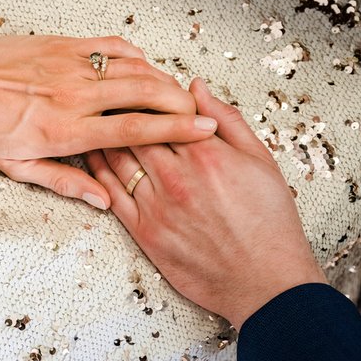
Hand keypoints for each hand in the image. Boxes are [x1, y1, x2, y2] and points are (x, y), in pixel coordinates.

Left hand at [0, 0, 217, 208]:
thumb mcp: (16, 166)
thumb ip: (64, 182)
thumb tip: (101, 200)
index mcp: (66, 131)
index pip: (135, 130)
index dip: (176, 131)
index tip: (204, 131)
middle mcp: (75, 95)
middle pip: (146, 94)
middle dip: (181, 103)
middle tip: (201, 113)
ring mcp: (72, 65)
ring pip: (135, 68)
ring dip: (163, 80)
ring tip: (178, 95)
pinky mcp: (66, 44)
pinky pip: (112, 45)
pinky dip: (136, 55)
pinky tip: (144, 66)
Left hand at [86, 77, 326, 328]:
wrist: (265, 281)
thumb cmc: (268, 223)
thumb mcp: (259, 160)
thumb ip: (227, 119)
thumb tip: (198, 88)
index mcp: (206, 153)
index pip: (164, 109)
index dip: (147, 91)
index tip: (136, 80)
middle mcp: (177, 176)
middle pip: (135, 129)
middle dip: (119, 107)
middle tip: (104, 91)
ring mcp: (157, 204)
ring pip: (117, 157)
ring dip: (103, 134)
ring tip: (94, 116)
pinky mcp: (144, 232)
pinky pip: (111, 194)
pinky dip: (97, 172)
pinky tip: (93, 156)